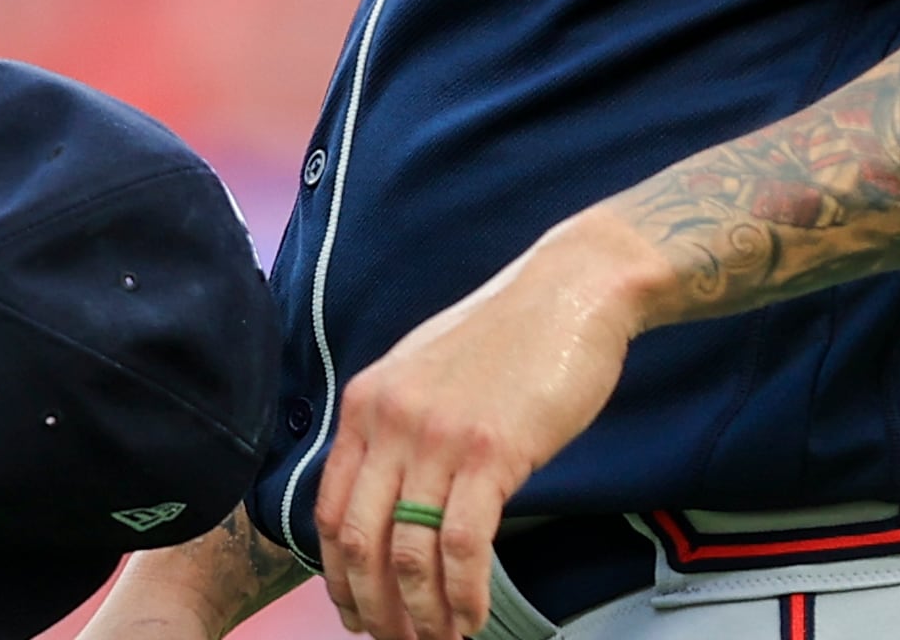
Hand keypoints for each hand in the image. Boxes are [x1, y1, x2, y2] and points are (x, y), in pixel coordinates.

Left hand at [312, 211, 668, 639]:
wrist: (571, 292)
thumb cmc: (507, 338)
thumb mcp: (425, 375)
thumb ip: (399, 430)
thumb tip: (391, 500)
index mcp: (366, 405)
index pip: (329, 510)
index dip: (336, 575)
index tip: (354, 611)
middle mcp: (389, 422)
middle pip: (359, 542)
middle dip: (373, 607)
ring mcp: (438, 438)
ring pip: (408, 552)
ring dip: (421, 612)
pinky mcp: (492, 453)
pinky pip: (464, 545)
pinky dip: (463, 593)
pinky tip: (472, 617)